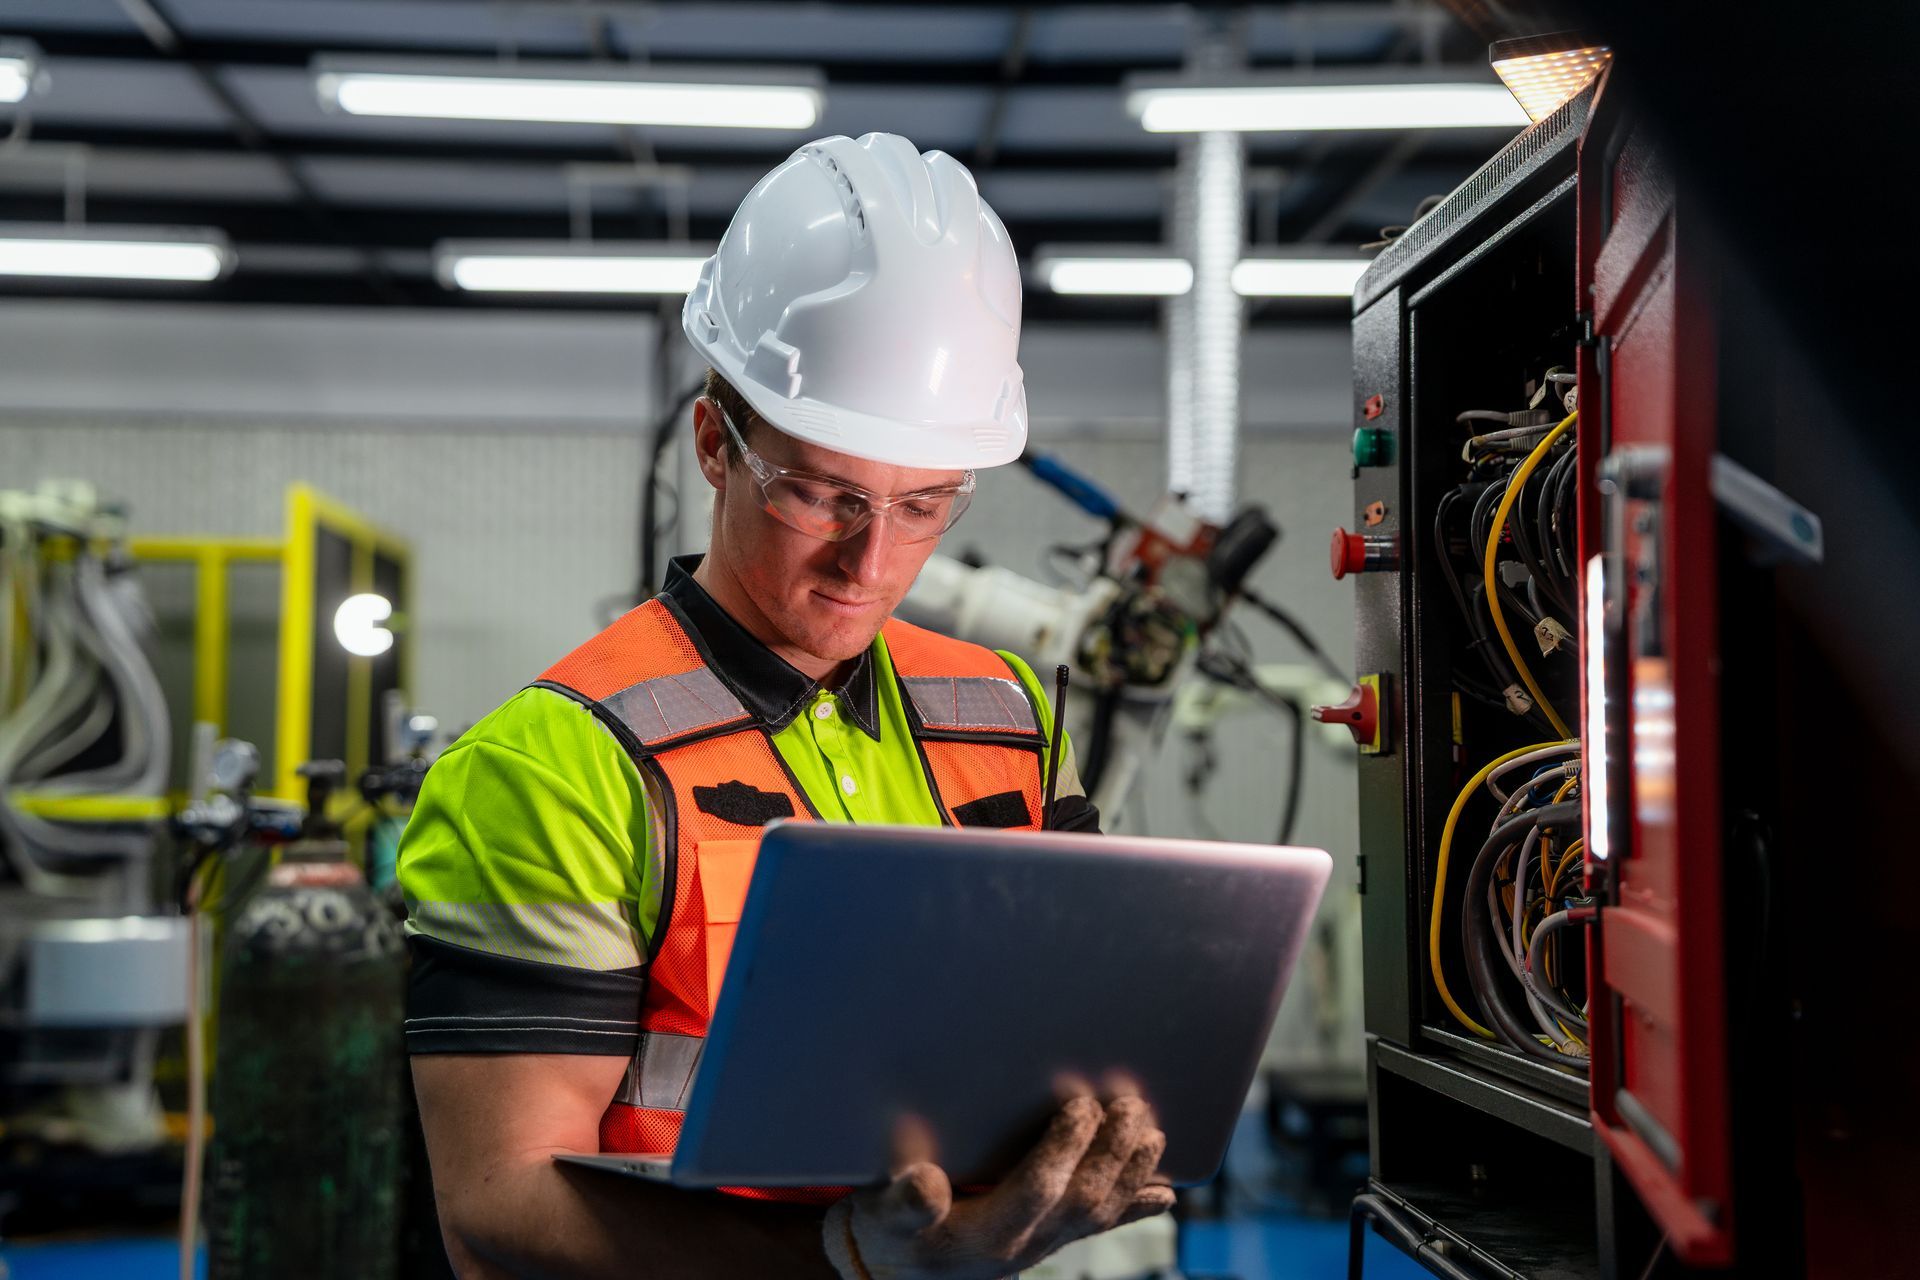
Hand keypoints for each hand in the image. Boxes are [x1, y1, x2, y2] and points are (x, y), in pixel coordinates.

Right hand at [821, 1094, 1173, 1279]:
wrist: (899, 1272)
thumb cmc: (888, 1232)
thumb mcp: (881, 1215)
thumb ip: (903, 1201)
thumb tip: (925, 1183)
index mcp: (984, 1234)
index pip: (1037, 1189)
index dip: (1063, 1148)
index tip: (1081, 1104)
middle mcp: (1023, 1244)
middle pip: (1082, 1199)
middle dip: (1112, 1152)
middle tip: (1131, 1105)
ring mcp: (1042, 1244)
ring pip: (1099, 1213)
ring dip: (1131, 1172)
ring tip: (1152, 1132)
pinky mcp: (1049, 1239)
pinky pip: (1100, 1228)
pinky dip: (1135, 1209)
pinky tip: (1165, 1194)